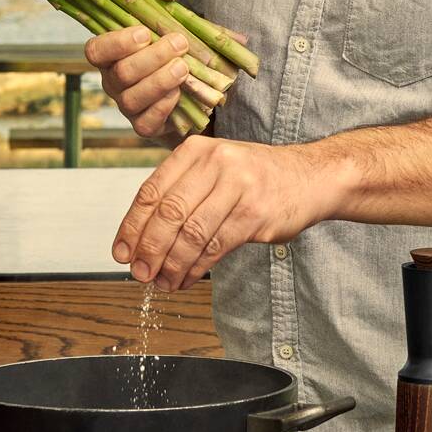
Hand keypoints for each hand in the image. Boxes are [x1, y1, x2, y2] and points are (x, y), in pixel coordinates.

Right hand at [84, 0, 189, 138]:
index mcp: (111, 52)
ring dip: (159, 82)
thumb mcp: (162, 0)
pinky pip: (145, 123)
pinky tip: (179, 92)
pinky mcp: (146, 125)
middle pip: (120, 74)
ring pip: (132, 99)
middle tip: (179, 43)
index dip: (115, 43)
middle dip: (150, 58)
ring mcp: (128, 105)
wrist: (197, 74)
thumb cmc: (169, 32)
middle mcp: (113, 80)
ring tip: (183, 67)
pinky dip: (163, 107)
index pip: (96, 51)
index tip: (143, 32)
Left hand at [111, 136, 342, 289]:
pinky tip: (185, 278)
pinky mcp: (255, 214)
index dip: (132, 226)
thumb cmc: (255, 177)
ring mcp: (238, 187)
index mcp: (196, 150)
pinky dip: (196, 268)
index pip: (151, 191)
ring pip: (191, 234)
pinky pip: (215, 247)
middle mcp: (216, 162)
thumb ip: (180, 191)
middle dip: (149, 249)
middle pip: (169, 214)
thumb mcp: (214, 168)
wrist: (310, 177)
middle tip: (139, 273)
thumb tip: (140, 236)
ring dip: (171, 264)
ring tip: (161, 282)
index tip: (121, 252)